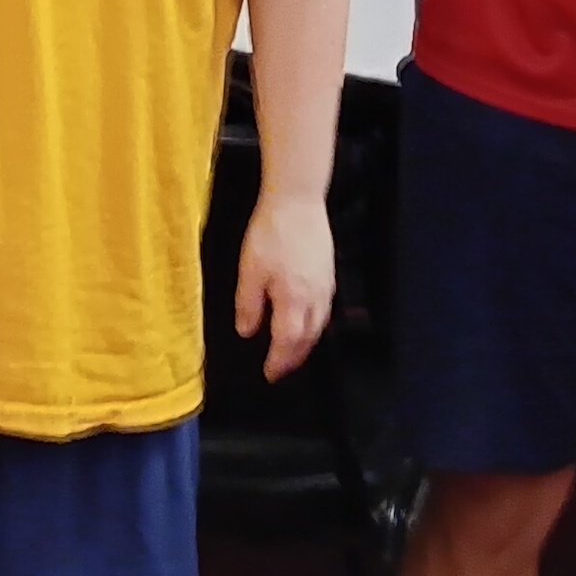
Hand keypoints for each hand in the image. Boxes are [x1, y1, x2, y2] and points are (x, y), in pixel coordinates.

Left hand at [235, 189, 335, 379]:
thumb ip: (248, 305)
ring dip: (306, 344)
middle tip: (280, 370)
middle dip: (294, 358)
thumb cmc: (270, 234)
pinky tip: (306, 321)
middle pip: (307, 339)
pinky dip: (315, 325)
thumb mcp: (250, 270)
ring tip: (293, 351)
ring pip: (319, 326)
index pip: (287, 342)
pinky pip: (324, 310)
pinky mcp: (328, 273)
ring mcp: (325, 286)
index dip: (278, 361)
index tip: (269, 374)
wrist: (298, 200)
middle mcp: (314, 298)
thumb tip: (247, 332)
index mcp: (293, 301)